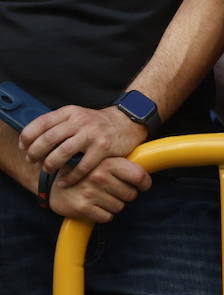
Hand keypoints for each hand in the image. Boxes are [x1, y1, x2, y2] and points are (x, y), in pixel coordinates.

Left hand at [20, 105, 146, 187]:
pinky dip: (70, 177)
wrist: (128, 122)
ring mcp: (93, 133)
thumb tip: (31, 142)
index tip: (24, 147)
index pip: (41, 123)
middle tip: (33, 161)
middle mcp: (80, 120)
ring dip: (51, 165)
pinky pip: (82, 166)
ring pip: (62, 152)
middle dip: (36, 153)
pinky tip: (65, 182)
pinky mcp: (103, 147)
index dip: (28, 137)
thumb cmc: (97, 124)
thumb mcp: (77, 116)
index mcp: (70, 112)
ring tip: (48, 170)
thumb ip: (57, 125)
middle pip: (48, 138)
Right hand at [48, 157, 151, 222]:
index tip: (143, 185)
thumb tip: (151, 169)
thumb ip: (124, 164)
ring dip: (114, 205)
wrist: (53, 181)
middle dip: (126, 195)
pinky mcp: (82, 208)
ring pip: (120, 207)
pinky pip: (106, 217)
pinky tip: (95, 206)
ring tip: (102, 197)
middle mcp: (100, 176)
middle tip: (114, 191)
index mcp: (108, 162)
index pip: (139, 176)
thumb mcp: (104, 160)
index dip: (145, 183)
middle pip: (131, 194)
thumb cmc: (86, 171)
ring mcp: (90, 192)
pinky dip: (103, 215)